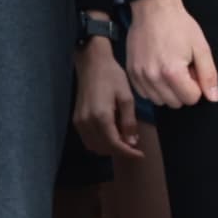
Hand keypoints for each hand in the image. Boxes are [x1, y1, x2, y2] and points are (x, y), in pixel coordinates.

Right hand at [72, 32, 142, 160]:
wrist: (92, 63)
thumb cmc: (112, 77)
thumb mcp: (127, 98)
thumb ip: (129, 122)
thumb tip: (132, 142)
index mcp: (101, 116)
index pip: (115, 144)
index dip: (129, 153)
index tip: (141, 155)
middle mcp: (87, 122)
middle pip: (103, 148)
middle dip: (119, 151)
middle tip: (133, 146)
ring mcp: (79, 121)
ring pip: (94, 146)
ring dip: (109, 148)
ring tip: (123, 141)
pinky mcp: (76, 118)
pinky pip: (87, 138)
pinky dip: (100, 142)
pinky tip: (111, 134)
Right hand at [120, 0, 217, 113]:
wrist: (153, 8)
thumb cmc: (179, 25)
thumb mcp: (201, 47)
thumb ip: (209, 75)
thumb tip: (213, 98)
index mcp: (172, 72)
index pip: (191, 99)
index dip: (197, 86)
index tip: (193, 69)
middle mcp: (153, 77)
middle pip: (175, 103)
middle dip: (183, 90)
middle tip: (182, 68)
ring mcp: (139, 75)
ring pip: (159, 100)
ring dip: (168, 91)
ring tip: (169, 69)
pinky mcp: (130, 71)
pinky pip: (144, 93)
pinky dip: (153, 88)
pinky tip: (157, 71)